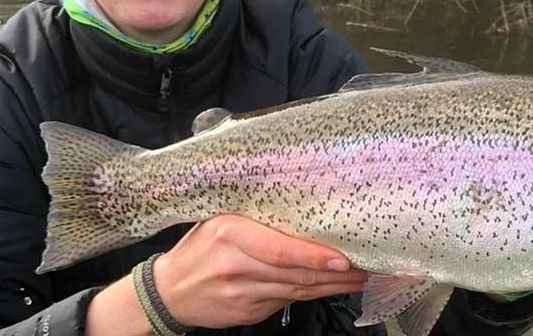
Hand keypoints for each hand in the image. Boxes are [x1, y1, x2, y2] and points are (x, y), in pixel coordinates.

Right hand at [153, 214, 368, 328]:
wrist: (169, 291)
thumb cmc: (199, 249)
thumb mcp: (221, 221)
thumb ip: (257, 220)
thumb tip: (308, 219)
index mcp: (230, 233)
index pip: (280, 250)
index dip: (315, 257)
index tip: (343, 259)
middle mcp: (234, 265)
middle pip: (294, 273)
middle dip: (334, 274)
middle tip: (363, 268)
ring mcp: (240, 294)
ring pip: (296, 291)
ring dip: (330, 287)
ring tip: (356, 278)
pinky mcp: (245, 313)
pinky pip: (285, 302)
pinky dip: (309, 295)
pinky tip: (328, 289)